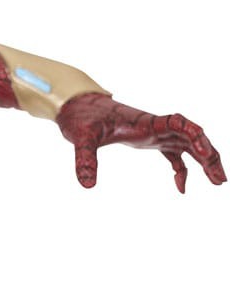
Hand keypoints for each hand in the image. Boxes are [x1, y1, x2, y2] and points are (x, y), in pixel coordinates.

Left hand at [56, 92, 225, 192]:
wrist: (77, 108)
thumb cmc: (81, 119)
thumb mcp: (80, 139)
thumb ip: (85, 159)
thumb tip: (87, 185)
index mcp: (145, 122)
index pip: (178, 123)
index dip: (195, 136)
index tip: (204, 154)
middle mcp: (156, 126)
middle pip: (192, 136)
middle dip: (209, 155)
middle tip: (219, 179)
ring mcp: (154, 134)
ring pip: (188, 146)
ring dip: (204, 162)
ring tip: (218, 182)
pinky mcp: (148, 141)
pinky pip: (173, 155)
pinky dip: (181, 170)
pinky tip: (182, 189)